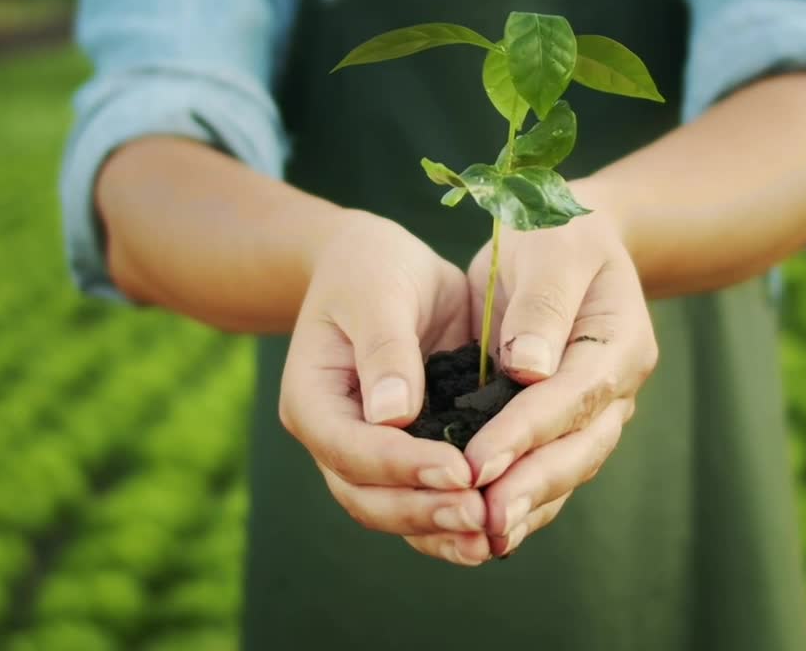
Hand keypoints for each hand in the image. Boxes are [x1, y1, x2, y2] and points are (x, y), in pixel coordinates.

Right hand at [279, 212, 491, 565]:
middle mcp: (333, 437)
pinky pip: (422, 502)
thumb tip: (394, 415)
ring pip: (393, 512)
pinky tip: (492, 533)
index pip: (349, 446)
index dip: (402, 465)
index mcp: (312, 398)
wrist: (380, 267)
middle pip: (366, 496)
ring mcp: (366, 454)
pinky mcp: (405, 456)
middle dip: (423, 511)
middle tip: (481, 513)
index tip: (459, 470)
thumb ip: (384, 348)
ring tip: (489, 538)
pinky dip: (451, 523)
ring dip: (439, 530)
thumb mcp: (377, 290)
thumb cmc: (372, 268)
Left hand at [464, 204, 657, 556]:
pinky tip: (482, 532)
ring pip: (566, 470)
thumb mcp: (551, 249)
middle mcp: (616, 387)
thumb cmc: (556, 233)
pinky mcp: (565, 425)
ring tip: (481, 538)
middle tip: (483, 521)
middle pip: (577, 448)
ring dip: (526, 506)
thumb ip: (543, 306)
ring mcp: (596, 411)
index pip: (572, 396)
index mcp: (620, 342)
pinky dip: (521, 502)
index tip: (478, 463)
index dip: (525, 432)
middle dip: (529, 487)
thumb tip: (527, 367)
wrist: (569, 239)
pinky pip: (548, 471)